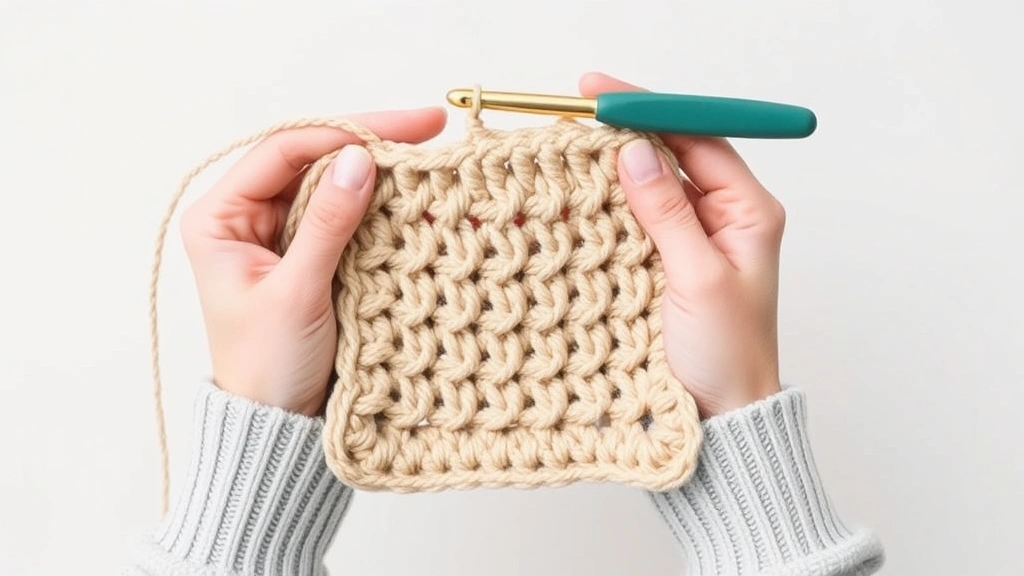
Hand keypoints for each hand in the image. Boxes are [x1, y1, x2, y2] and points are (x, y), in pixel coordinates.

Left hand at [180, 109, 446, 415]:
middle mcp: (247, 217)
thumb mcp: (297, 291)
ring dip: (376, 175)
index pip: (284, 152)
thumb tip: (360, 159)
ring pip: (332, 186)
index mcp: (220, 218)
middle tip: (427, 131)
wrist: (276, 423)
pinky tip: (412, 198)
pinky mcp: (309, 256)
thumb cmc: (267, 366)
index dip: (343, 132)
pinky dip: (378, 207)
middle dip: (367, 145)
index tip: (401, 128)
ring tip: (427, 160)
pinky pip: (345, 217)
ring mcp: (280, 235)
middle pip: (311, 161)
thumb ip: (328, 223)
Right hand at [579, 72, 783, 417]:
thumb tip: (636, 153)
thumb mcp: (699, 281)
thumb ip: (668, 216)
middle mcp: (722, 215)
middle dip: (624, 132)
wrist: (724, 413)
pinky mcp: (666, 259)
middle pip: (671, 153)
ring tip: (565, 151)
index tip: (600, 93)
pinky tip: (575, 196)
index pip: (698, 139)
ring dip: (610, 167)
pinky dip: (606, 204)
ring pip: (648, 184)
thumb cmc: (727, 355)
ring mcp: (692, 236)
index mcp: (748, 211)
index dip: (650, 110)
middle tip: (572, 116)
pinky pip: (635, 217)